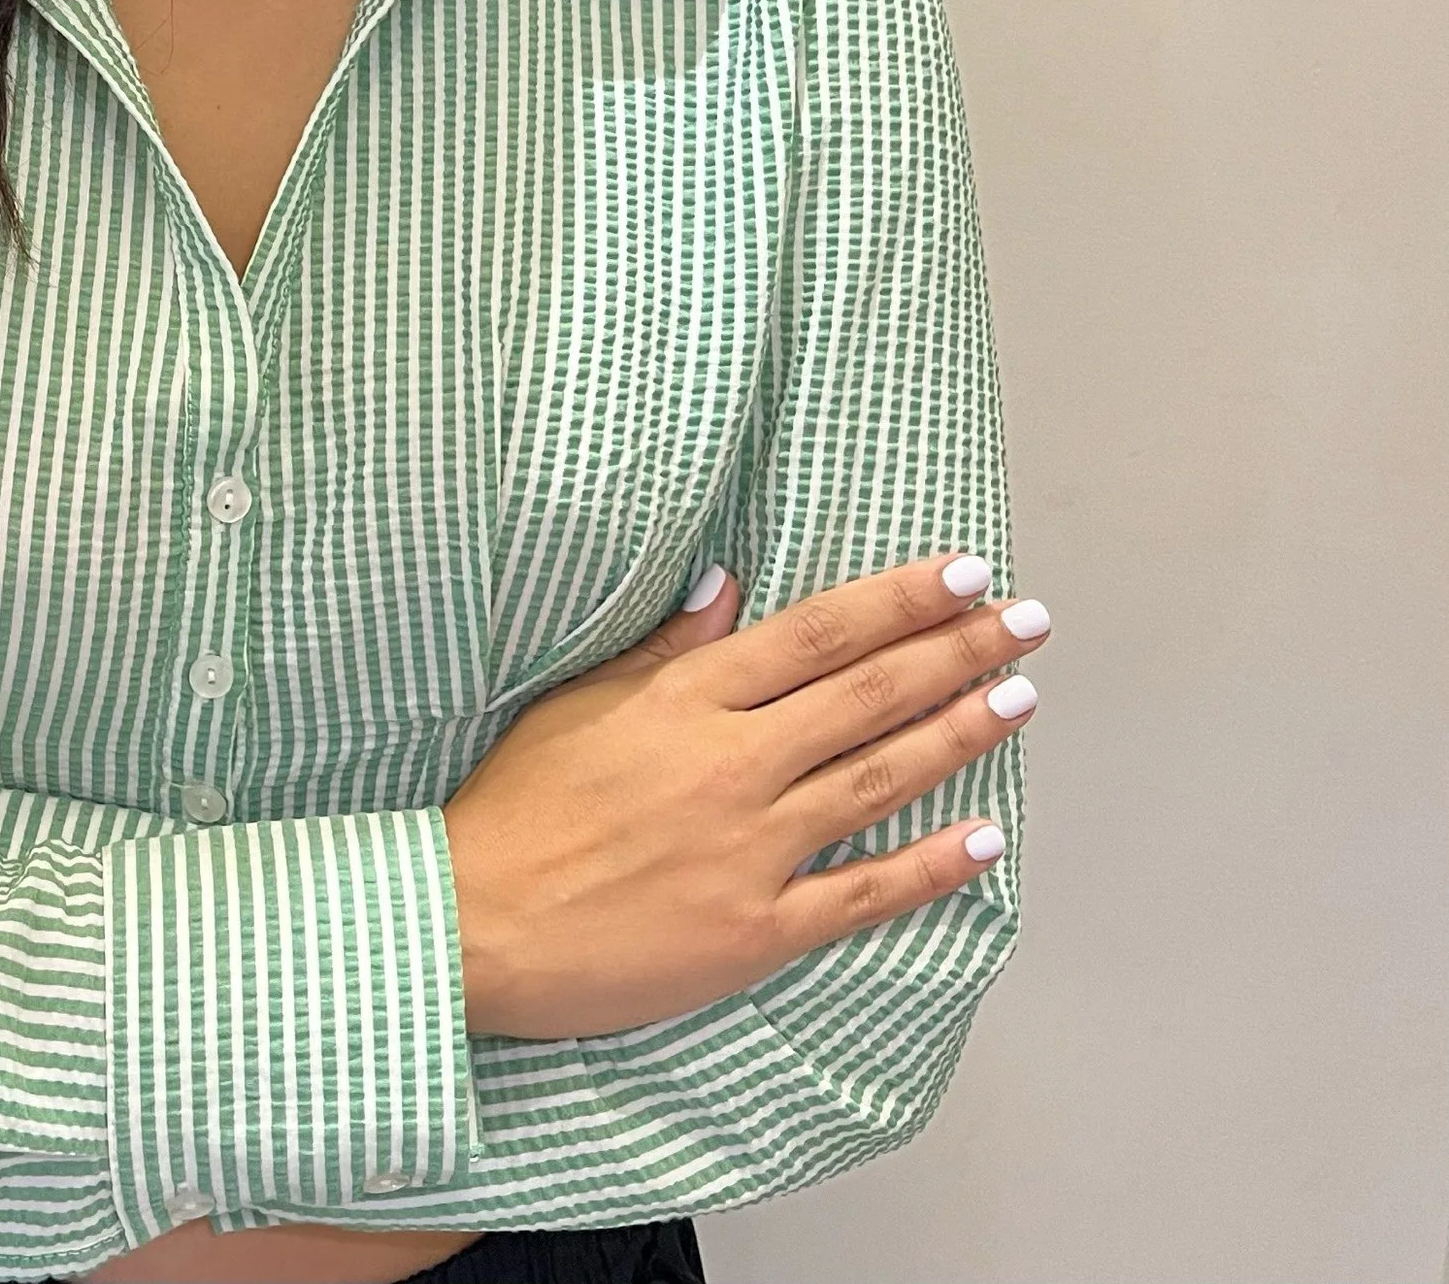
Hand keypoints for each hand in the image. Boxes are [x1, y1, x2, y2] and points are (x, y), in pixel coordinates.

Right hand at [441, 551, 1043, 1039]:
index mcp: (687, 700)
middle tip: (1026, 622)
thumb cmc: (517, 805)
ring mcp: (750, 849)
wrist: (475, 922)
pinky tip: (985, 838)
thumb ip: (667, 649)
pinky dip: (930, 867)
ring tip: (1020, 699)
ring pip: (879, 780)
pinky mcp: (755, 930)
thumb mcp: (579, 702)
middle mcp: (732, 764)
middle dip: (957, 652)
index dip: (899, 600)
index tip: (965, 572)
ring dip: (959, 735)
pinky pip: (862, 894)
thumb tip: (731, 588)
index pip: (818, 634)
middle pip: (868, 695)